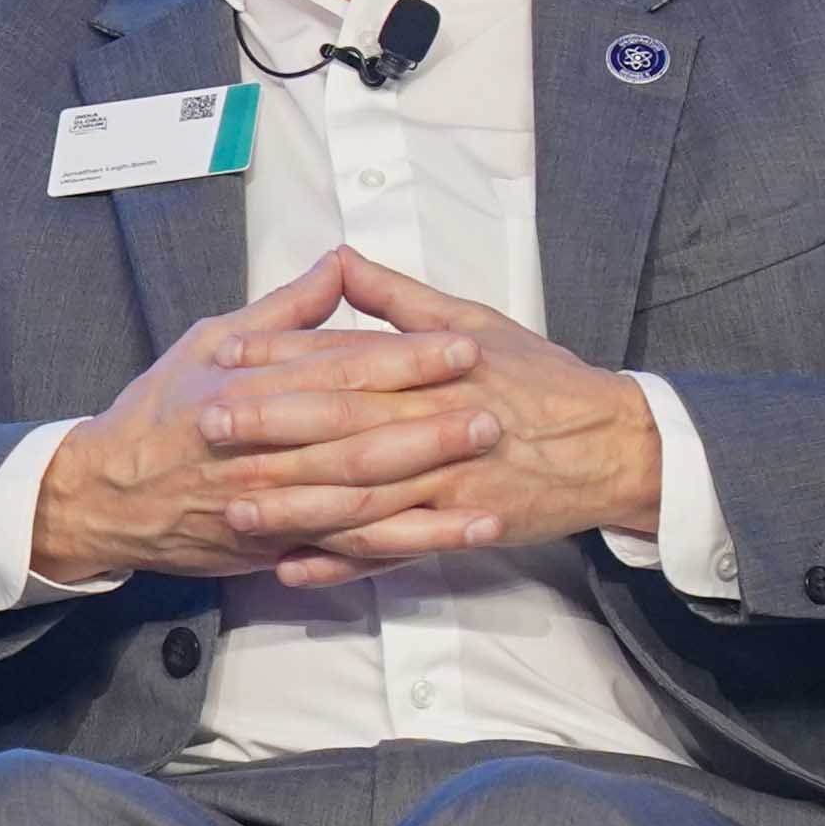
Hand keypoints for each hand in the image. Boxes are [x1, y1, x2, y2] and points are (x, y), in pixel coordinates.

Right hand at [25, 246, 504, 584]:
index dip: (405, 360)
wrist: (106, 496)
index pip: (341, 372)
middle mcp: (262, 451)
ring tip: (490, 477)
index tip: (461, 346)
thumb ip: (283, 312)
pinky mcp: (277, 544)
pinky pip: (348, 548)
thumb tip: (338, 266)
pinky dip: (404, 545)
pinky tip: (453, 537)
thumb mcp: (208, 341)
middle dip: (430, 427)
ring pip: (361, 500)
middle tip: (494, 412)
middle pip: (359, 437)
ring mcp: (271, 505)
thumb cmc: (158, 414)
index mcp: (249, 392)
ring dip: (430, 492)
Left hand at [243, 256, 664, 586]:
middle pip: (343, 424)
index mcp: (434, 369)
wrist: (617, 445)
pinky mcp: (460, 527)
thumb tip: (342, 259)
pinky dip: (342, 561)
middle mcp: (437, 422)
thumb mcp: (476, 324)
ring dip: (295, 504)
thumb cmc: (543, 381)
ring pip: (361, 495)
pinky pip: (392, 550)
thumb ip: (400, 300)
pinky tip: (293, 566)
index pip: (344, 357)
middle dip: (272, 425)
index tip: (224, 356)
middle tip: (207, 425)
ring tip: (235, 508)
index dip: (280, 356)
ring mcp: (448, 480)